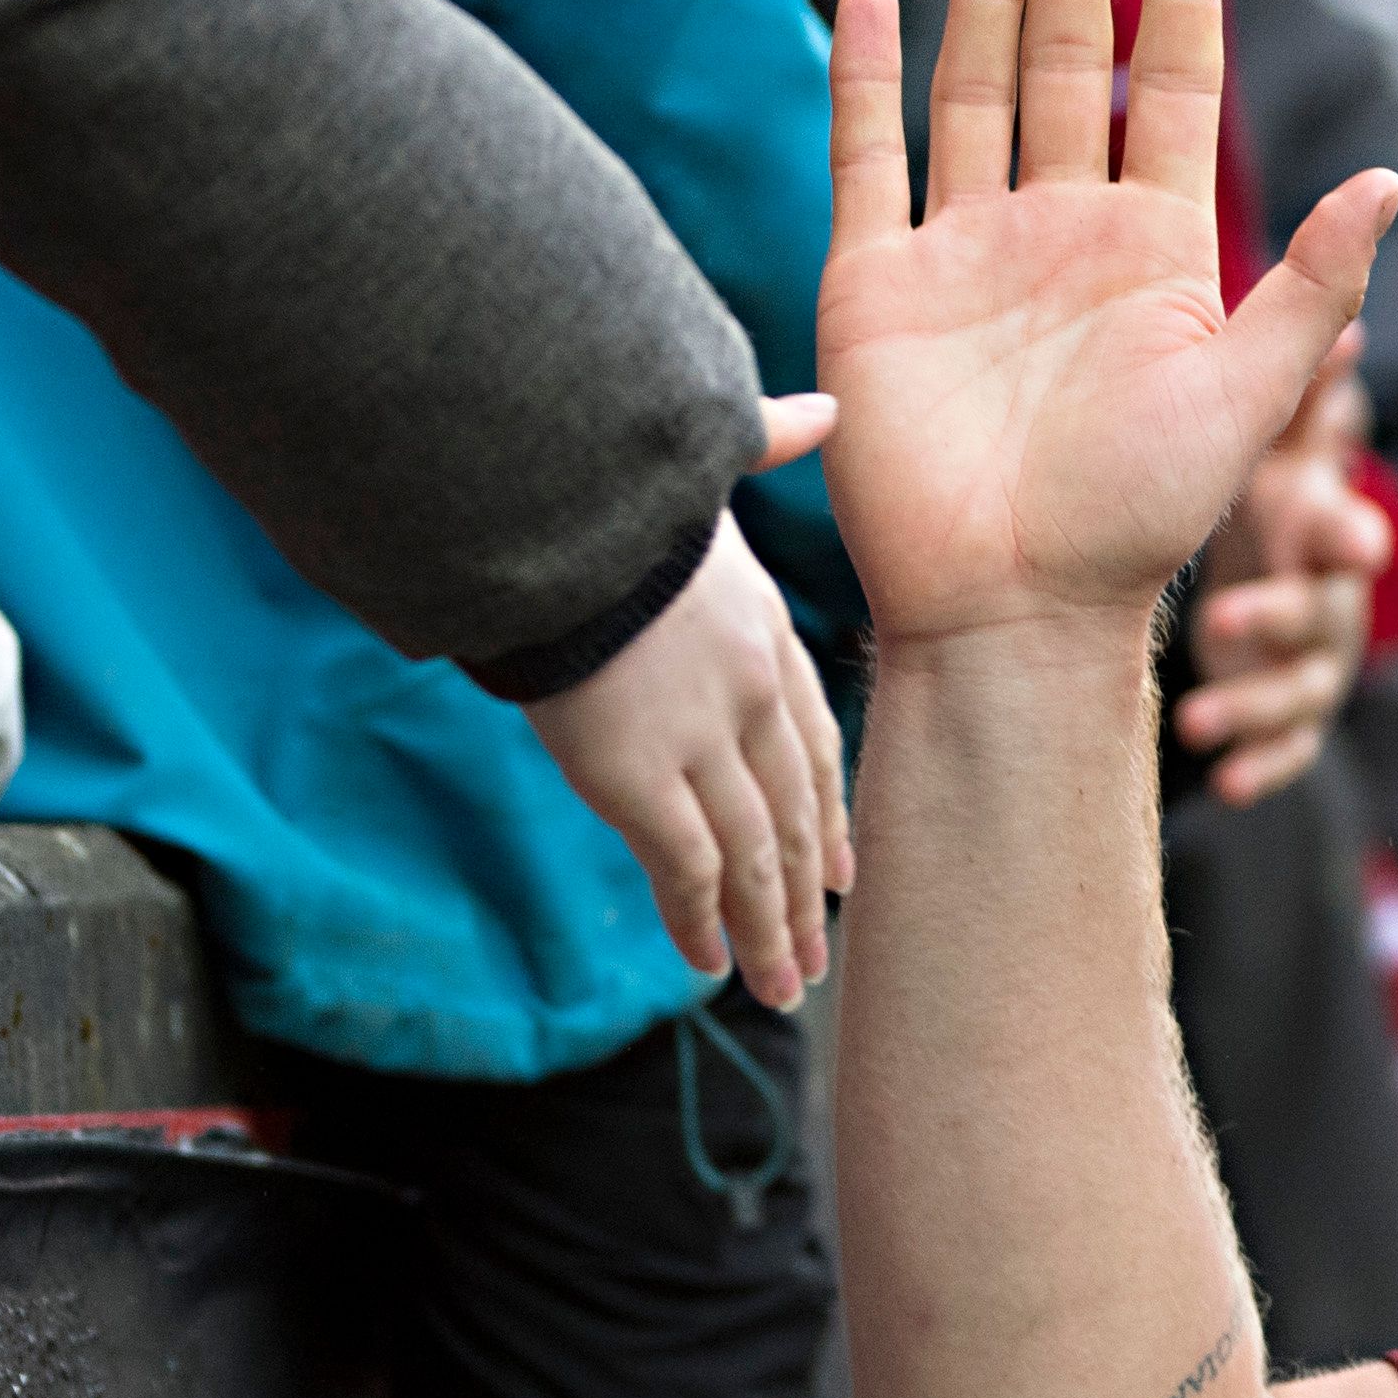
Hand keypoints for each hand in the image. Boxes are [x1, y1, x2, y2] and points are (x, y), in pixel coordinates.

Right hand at [524, 468, 853, 1006]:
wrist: (553, 512)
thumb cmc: (610, 478)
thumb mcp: (707, 463)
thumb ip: (765, 443)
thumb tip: (826, 408)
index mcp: (761, 628)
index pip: (813, 736)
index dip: (830, 807)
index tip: (844, 864)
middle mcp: (746, 695)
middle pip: (793, 809)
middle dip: (806, 890)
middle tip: (818, 954)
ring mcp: (699, 742)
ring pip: (753, 856)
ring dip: (769, 929)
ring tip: (784, 989)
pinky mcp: (641, 781)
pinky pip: (687, 868)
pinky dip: (703, 921)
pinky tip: (713, 965)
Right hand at [819, 0, 1397, 652]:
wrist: (1016, 609)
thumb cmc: (1137, 520)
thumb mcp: (1251, 395)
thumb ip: (1312, 284)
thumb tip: (1388, 181)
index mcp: (1153, 248)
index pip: (1169, 87)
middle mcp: (1059, 231)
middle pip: (1068, 60)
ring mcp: (964, 250)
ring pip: (976, 84)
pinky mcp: (877, 281)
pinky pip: (868, 156)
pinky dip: (865, 74)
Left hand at [1179, 358, 1386, 803]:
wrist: (1271, 586)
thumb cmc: (1271, 506)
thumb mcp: (1282, 451)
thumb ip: (1303, 393)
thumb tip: (1347, 323)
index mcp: (1323, 528)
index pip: (1342, 525)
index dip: (1346, 532)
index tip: (1349, 540)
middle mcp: (1329, 598)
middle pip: (1322, 611)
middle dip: (1284, 616)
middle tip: (1226, 618)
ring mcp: (1312, 663)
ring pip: (1299, 689)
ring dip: (1253, 704)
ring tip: (1199, 720)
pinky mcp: (1288, 718)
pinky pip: (1287, 749)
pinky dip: (1262, 765)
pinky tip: (1226, 783)